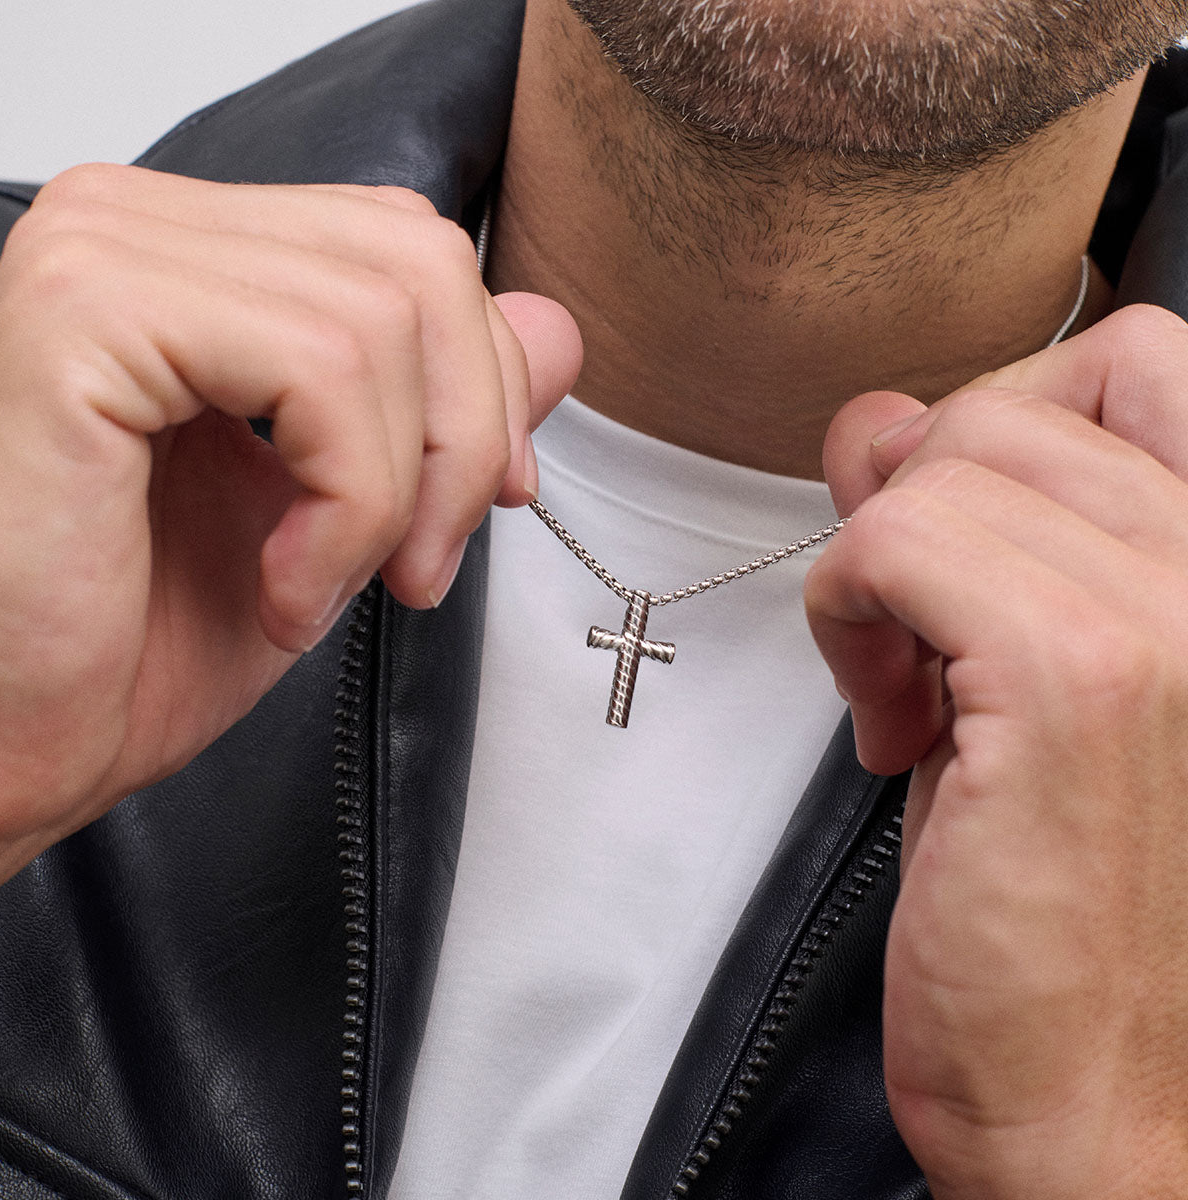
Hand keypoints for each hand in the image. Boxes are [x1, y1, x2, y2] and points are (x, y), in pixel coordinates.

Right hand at [0, 164, 581, 889]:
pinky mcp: (85, 313)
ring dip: (395, 494)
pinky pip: (317, 368)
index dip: (483, 380)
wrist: (17, 743)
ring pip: (382, 318)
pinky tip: (284, 589)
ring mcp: (102, 252)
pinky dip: (344, 505)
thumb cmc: (147, 640)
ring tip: (331, 589)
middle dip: (465, 436)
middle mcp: (137, 223)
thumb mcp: (346, 509)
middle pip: (417, 260)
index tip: (488, 499)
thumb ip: (448, 406)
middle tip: (420, 568)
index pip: (410, 248)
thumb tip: (557, 331)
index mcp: (196, 256)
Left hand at [805, 305, 1187, 1198]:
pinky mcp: (1074, 679)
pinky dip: (846, 615)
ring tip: (909, 692)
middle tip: (917, 632)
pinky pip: (891, 545)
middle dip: (918, 508)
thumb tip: (878, 417)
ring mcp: (1169, 614)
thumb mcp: (1017, 664)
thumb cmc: (1066, 887)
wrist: (1099, 1081)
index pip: (1130, 357)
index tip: (954, 537)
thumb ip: (962, 519)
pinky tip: (888, 723)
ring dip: (878, 574)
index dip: (1003, 426)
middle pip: (1001, 406)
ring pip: (936, 466)